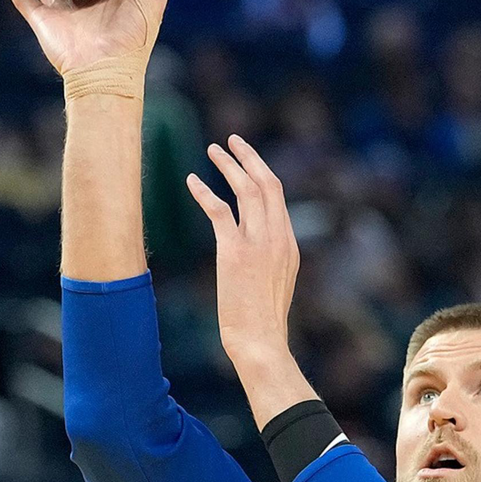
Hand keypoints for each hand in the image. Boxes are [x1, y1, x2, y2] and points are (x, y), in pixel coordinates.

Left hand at [187, 136, 299, 376]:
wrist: (261, 341)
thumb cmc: (263, 321)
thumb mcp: (276, 284)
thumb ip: (270, 260)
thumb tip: (254, 250)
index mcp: (289, 244)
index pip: (277, 197)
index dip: (260, 173)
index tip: (246, 159)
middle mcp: (277, 238)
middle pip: (267, 183)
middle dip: (249, 157)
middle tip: (232, 139)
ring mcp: (258, 244)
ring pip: (246, 190)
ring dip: (228, 165)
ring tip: (212, 149)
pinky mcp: (235, 253)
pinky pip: (220, 211)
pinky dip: (205, 192)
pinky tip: (192, 180)